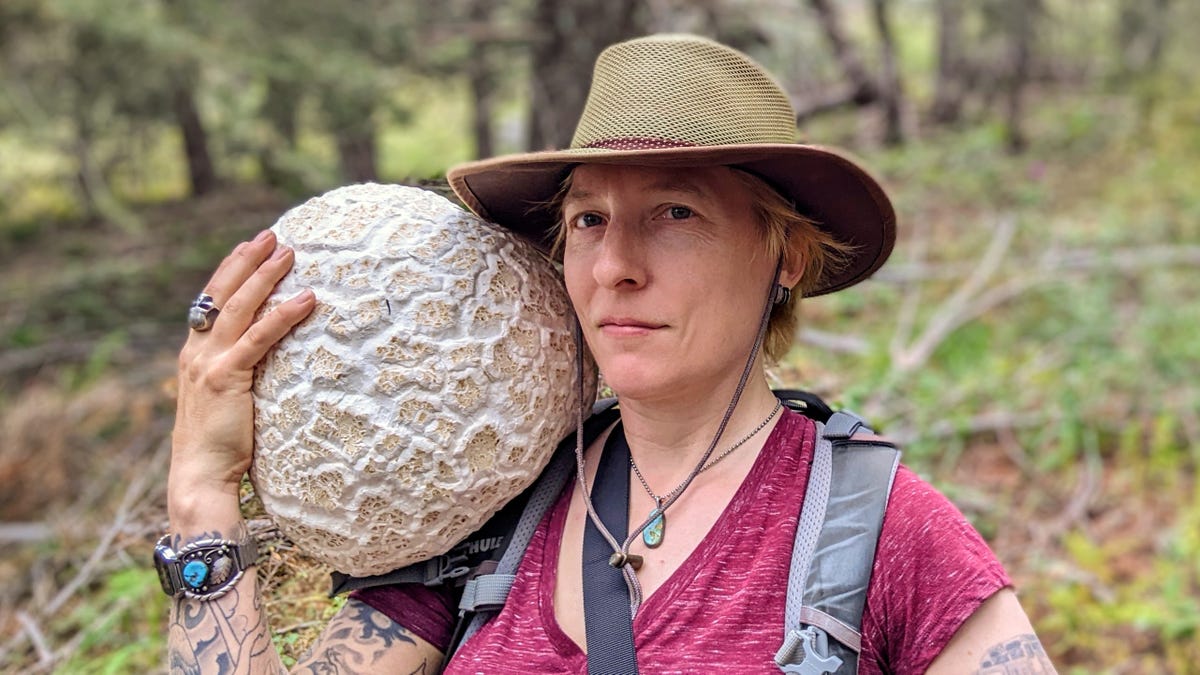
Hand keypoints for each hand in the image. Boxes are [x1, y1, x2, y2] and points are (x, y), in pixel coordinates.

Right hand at [169, 229, 314, 524]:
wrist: (199, 476)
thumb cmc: (219, 446)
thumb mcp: (226, 401)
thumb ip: (239, 376)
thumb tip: (269, 362)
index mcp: (194, 354)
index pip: (211, 301)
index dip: (230, 271)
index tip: (250, 247)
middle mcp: (196, 351)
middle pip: (222, 294)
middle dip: (248, 260)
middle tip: (272, 235)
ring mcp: (209, 362)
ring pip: (240, 308)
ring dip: (266, 276)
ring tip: (289, 252)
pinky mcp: (226, 377)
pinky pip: (260, 338)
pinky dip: (285, 315)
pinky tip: (307, 299)